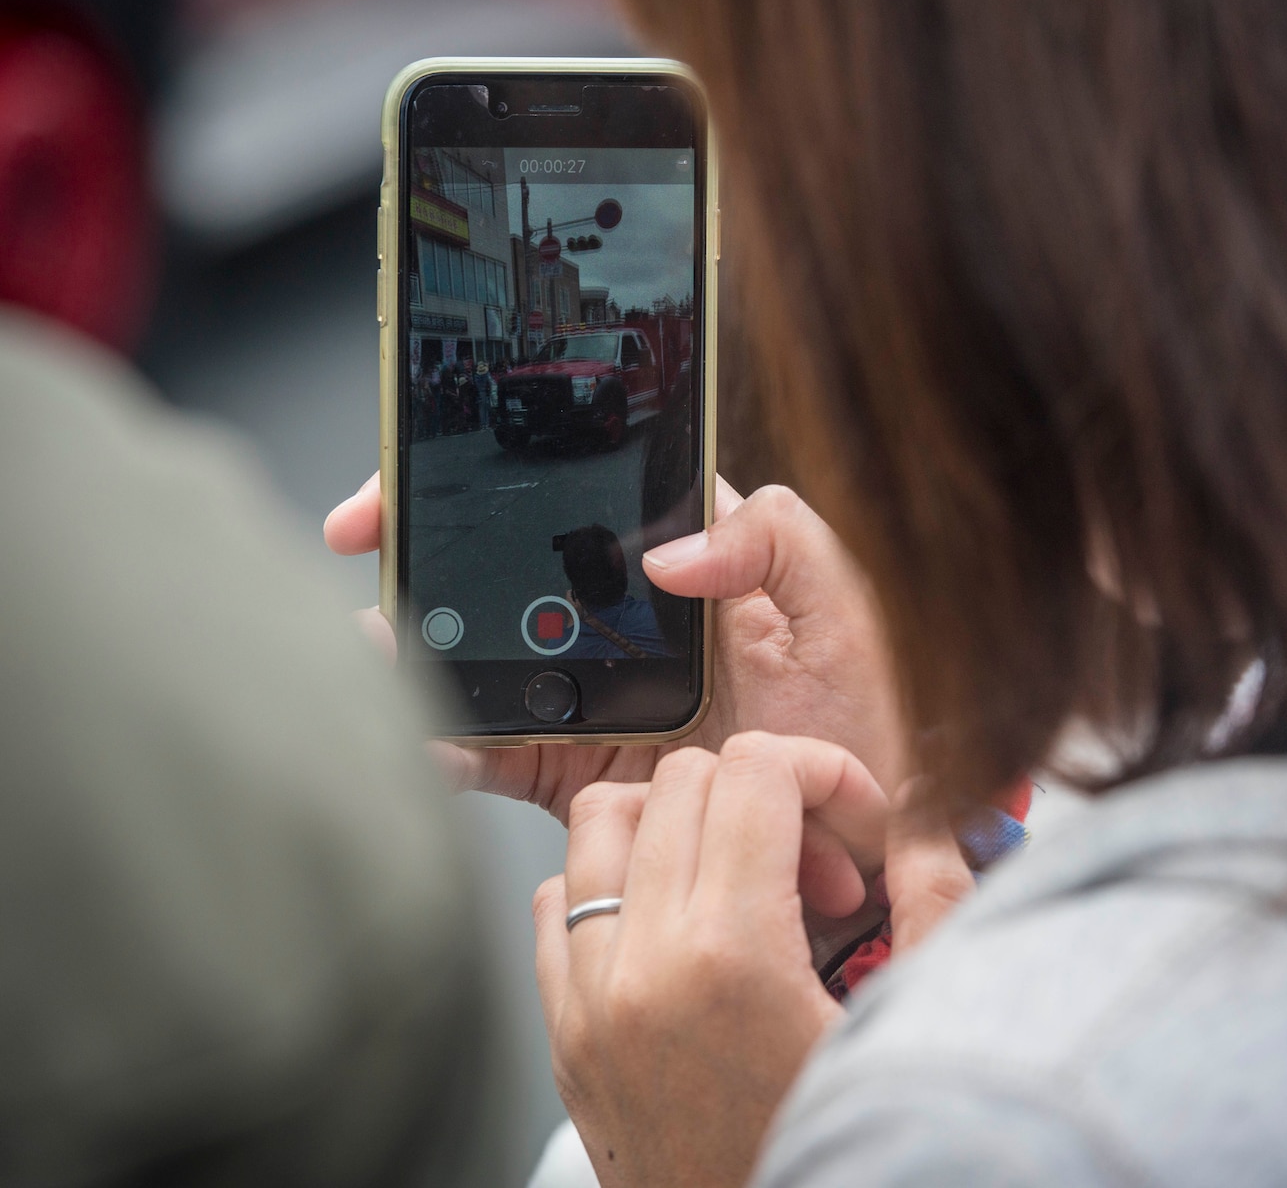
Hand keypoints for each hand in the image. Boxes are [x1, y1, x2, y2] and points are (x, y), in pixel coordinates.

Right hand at [325, 474, 904, 822]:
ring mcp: (601, 698)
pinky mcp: (587, 774)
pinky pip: (502, 754)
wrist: (875, 848)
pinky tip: (429, 738)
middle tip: (372, 548)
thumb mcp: (845, 609)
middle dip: (432, 557)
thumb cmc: (877, 719)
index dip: (501, 475)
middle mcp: (634, 624)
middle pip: (514, 574)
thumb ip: (778, 544)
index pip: (581, 492)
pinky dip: (454, 748)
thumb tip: (672, 551)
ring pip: (491, 662)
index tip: (434, 474)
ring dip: (425, 650)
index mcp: (692, 563)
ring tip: (379, 643)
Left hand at [534, 734, 972, 1187]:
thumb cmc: (832, 1154)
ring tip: (746, 885)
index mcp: (730, 957)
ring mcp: (589, 1005)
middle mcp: (641, 971)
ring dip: (682, 826)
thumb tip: (928, 807)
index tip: (859, 832)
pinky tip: (683, 930)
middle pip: (686, 779)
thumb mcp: (911, 1024)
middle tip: (822, 877)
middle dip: (768, 801)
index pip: (756, 768)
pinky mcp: (565, 1040)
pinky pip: (555, 905)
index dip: (826, 776)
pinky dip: (615, 887)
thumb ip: (934, 896)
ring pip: (601, 821)